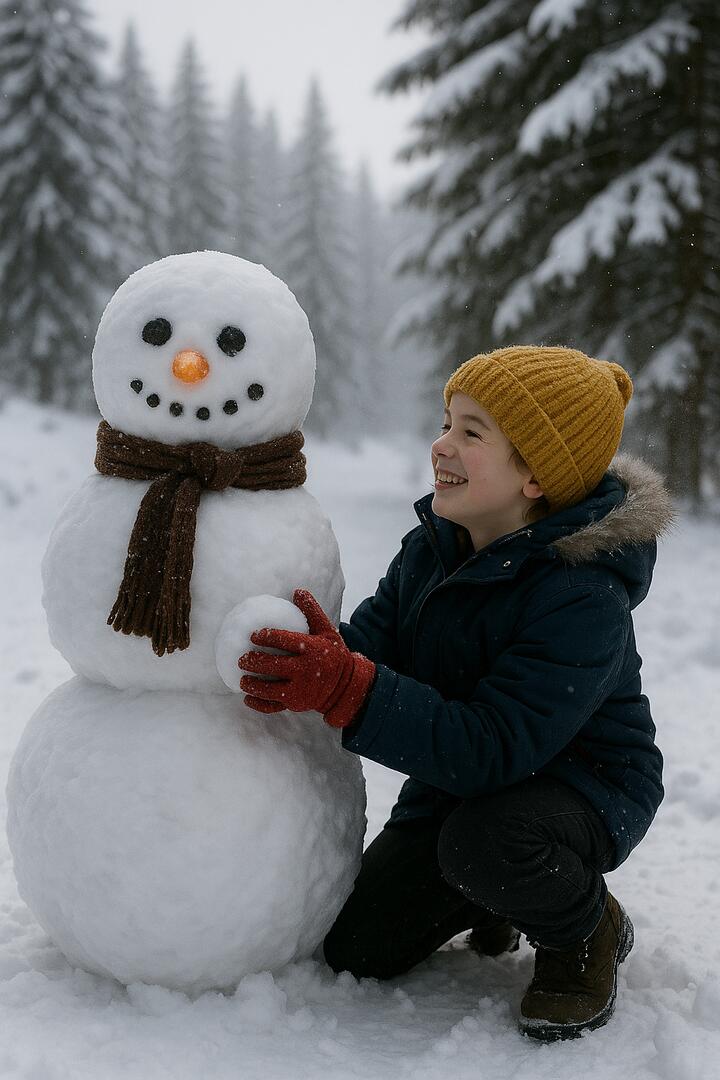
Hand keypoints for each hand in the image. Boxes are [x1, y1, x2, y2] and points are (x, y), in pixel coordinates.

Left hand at [238, 589, 375, 727]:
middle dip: (254, 662)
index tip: (253, 635)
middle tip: (242, 659)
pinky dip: (258, 704)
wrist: (346, 686)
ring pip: (270, 689)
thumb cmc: (333, 654)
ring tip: (242, 679)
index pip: (285, 641)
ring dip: (253, 685)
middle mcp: (306, 670)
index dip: (266, 637)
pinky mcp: (297, 704)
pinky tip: (247, 698)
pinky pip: (274, 707)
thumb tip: (297, 591)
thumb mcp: (328, 631)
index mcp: (313, 649)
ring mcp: (301, 690)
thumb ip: (312, 612)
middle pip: (274, 666)